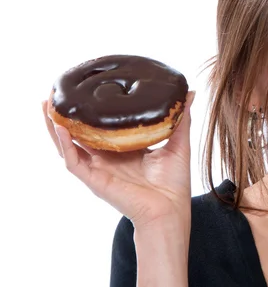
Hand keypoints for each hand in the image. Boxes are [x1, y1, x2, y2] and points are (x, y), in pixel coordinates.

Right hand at [42, 92, 195, 228]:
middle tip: (55, 92)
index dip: (92, 110)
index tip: (85, 89)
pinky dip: (64, 145)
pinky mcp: (94, 180)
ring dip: (54, 126)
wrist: (170, 210)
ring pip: (68, 145)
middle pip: (79, 133)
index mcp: (124, 149)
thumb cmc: (174, 183)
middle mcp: (107, 158)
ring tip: (45, 105)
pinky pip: (73, 161)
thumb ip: (181, 119)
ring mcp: (98, 169)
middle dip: (65, 115)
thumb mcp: (178, 144)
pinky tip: (60, 128)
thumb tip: (190, 93)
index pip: (102, 127)